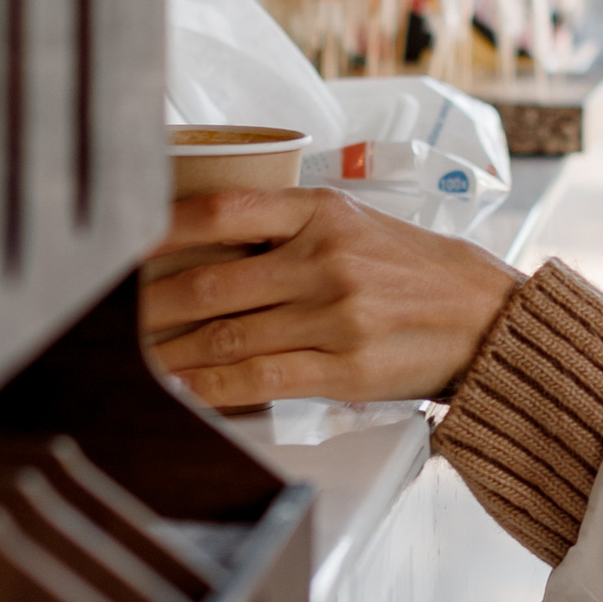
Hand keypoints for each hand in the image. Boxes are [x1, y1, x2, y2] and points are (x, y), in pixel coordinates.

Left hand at [139, 188, 522, 409]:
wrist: (488, 318)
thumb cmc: (419, 271)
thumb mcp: (360, 226)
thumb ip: (295, 232)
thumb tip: (213, 250)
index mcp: (325, 213)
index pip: (225, 209)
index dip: (165, 227)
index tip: (127, 244)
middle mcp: (326, 260)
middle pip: (212, 283)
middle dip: (153, 305)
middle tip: (114, 316)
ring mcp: (336, 316)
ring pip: (226, 337)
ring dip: (171, 354)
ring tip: (136, 361)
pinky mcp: (345, 369)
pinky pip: (258, 381)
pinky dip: (211, 390)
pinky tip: (184, 391)